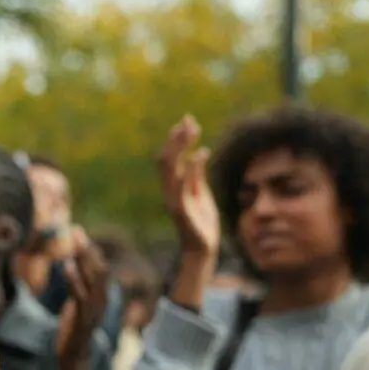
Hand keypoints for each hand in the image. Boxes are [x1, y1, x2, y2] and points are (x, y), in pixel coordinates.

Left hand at [56, 229, 109, 369]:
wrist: (73, 356)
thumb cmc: (73, 329)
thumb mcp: (77, 303)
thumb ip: (78, 286)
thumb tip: (71, 265)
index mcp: (101, 296)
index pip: (99, 267)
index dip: (89, 249)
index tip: (78, 232)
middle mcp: (101, 300)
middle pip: (99, 268)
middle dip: (87, 249)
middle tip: (75, 230)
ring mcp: (93, 309)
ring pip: (93, 279)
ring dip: (82, 258)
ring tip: (73, 242)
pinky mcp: (82, 318)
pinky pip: (80, 295)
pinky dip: (74, 279)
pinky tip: (66, 266)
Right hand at [158, 115, 219, 257]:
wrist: (203, 248)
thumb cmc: (202, 222)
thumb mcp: (201, 193)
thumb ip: (197, 175)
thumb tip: (198, 152)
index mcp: (172, 186)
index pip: (168, 158)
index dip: (175, 139)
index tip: (187, 121)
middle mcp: (169, 191)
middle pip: (165, 159)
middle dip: (176, 139)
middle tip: (188, 121)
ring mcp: (173, 199)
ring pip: (169, 168)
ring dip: (180, 147)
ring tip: (192, 130)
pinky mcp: (181, 209)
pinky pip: (182, 185)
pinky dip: (191, 167)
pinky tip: (202, 153)